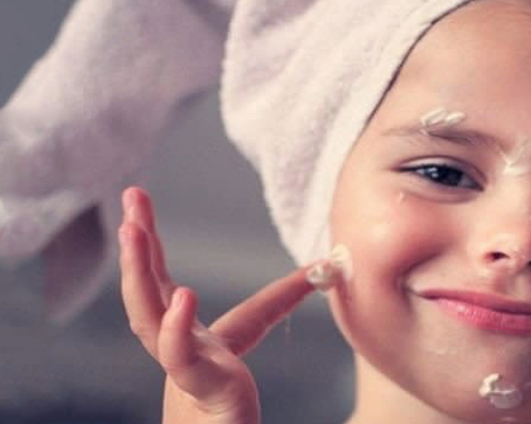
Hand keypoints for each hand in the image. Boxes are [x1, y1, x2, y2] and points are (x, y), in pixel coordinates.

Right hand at [118, 187, 314, 423]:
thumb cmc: (236, 411)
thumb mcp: (261, 340)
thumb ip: (283, 302)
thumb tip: (330, 261)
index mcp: (199, 343)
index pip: (180, 288)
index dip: (163, 246)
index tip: (152, 204)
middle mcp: (184, 352)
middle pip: (151, 291)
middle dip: (139, 244)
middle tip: (132, 195)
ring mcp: (186, 370)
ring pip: (149, 320)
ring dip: (137, 273)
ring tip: (132, 229)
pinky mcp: (201, 390)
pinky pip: (181, 361)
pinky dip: (177, 331)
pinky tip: (183, 296)